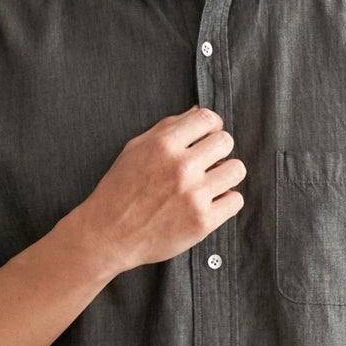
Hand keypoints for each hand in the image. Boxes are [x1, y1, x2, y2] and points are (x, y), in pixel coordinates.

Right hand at [79, 105, 245, 272]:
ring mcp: (194, 195)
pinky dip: (225, 201)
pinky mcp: (202, 221)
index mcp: (163, 145)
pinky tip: (210, 202)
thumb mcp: (135, 149)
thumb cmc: (119, 190)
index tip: (207, 136)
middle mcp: (181, 167)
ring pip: (236, 169)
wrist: (108, 235)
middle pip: (226, 141)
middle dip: (218, 150)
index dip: (211, 125)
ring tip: (210, 182)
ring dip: (225, 174)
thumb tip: (197, 111)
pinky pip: (235, 200)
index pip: (208, 118)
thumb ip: (168, 128)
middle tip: (207, 162)